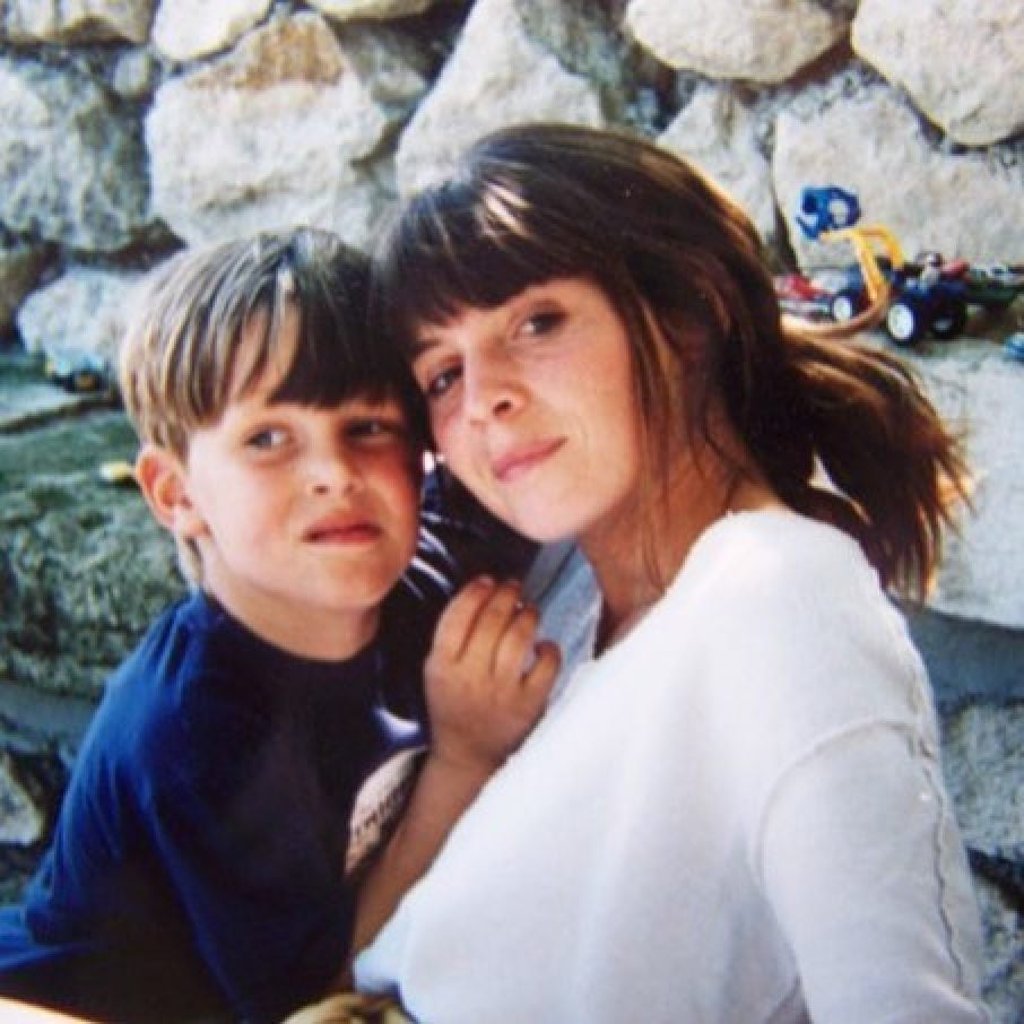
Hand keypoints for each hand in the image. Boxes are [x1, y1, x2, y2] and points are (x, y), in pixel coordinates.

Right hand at [425, 576, 560, 776]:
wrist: (467, 755)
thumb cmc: (455, 702)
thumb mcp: (437, 669)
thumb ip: (453, 633)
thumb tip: (485, 588)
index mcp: (442, 667)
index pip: (457, 617)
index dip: (474, 591)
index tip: (486, 581)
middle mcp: (470, 678)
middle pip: (491, 620)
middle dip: (505, 595)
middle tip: (513, 587)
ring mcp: (501, 693)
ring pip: (519, 637)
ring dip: (528, 614)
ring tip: (529, 610)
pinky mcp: (529, 705)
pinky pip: (547, 665)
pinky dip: (549, 648)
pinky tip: (543, 646)